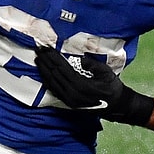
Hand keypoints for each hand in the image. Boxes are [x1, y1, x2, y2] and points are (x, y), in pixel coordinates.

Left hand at [34, 47, 153, 124]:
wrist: (116, 105)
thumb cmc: (112, 86)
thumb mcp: (107, 72)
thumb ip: (93, 65)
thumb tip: (80, 58)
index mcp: (82, 85)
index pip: (63, 68)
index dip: (54, 57)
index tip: (47, 48)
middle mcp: (73, 94)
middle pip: (55, 75)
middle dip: (46, 61)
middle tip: (38, 50)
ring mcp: (69, 100)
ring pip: (52, 83)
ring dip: (44, 70)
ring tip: (38, 59)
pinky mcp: (68, 104)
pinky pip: (54, 91)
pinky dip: (47, 81)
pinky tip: (43, 74)